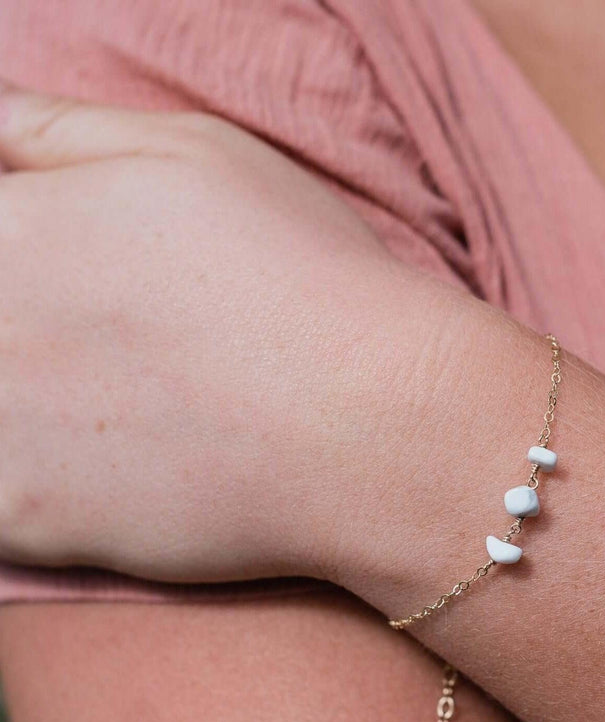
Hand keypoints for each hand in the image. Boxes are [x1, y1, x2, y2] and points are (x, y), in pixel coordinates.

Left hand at [0, 83, 460, 582]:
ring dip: (34, 418)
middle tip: (126, 365)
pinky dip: (47, 494)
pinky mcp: (25, 519)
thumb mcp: (194, 154)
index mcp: (8, 228)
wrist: (380, 425)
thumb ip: (59, 133)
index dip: (33, 270)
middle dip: (39, 344)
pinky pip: (2, 510)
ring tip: (127, 419)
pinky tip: (126, 478)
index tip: (84, 300)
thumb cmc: (305, 279)